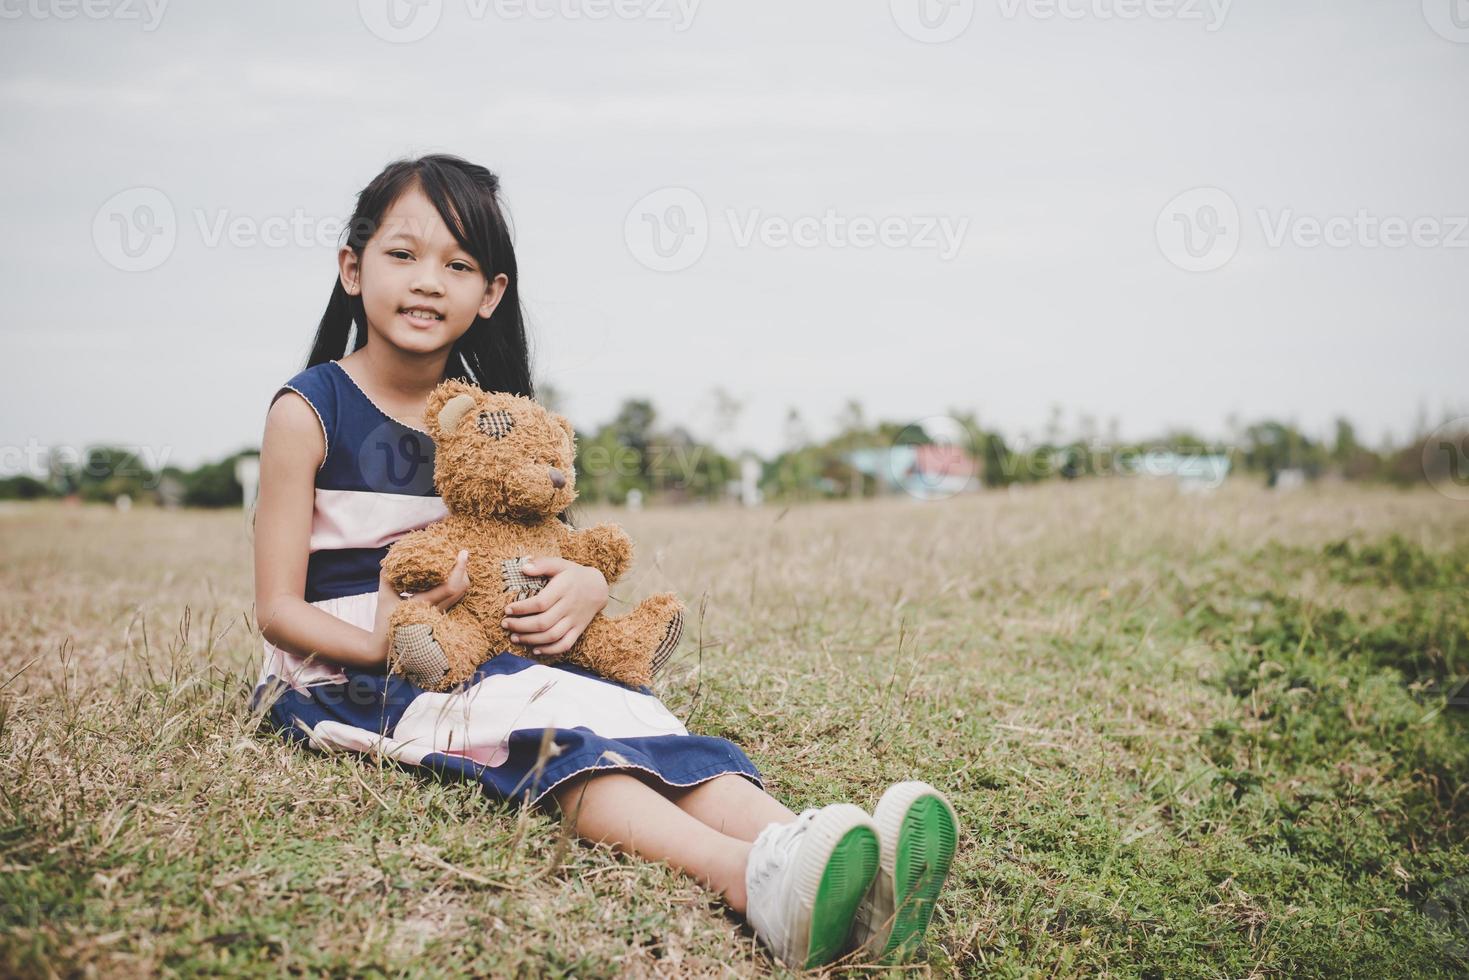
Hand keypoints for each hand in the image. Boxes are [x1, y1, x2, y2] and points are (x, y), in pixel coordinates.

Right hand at [369, 549, 471, 663]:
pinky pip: (455, 596)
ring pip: (461, 592)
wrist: (387, 648)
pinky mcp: (441, 616)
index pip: (450, 586)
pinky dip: (456, 583)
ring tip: (455, 561)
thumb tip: (392, 559)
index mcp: (424, 606)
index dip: (459, 569)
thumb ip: (387, 578)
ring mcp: (441, 615)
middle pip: (462, 587)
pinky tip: (448, 574)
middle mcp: (437, 611)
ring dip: (461, 576)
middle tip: (460, 554)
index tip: (463, 553)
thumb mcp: (384, 598)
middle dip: (463, 569)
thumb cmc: (385, 622)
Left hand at [502, 556, 608, 656]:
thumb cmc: (573, 575)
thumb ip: (542, 564)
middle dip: (521, 626)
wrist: (598, 587)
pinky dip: (549, 650)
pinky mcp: (578, 630)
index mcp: (564, 588)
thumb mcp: (560, 564)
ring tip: (514, 637)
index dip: (522, 608)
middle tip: (506, 624)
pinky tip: (534, 649)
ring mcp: (575, 620)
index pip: (540, 603)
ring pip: (552, 636)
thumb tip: (524, 568)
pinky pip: (565, 645)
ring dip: (530, 640)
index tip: (507, 609)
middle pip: (543, 622)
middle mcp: (569, 606)